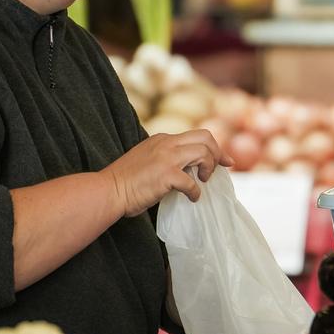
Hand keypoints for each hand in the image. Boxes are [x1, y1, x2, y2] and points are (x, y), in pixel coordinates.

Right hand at [102, 130, 233, 217]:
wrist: (108, 191)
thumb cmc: (125, 182)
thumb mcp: (147, 160)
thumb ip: (166, 158)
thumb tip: (190, 170)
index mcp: (162, 139)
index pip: (196, 135)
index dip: (214, 148)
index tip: (225, 161)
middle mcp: (166, 143)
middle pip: (205, 137)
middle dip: (217, 153)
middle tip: (217, 170)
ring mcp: (167, 157)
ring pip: (203, 153)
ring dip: (208, 168)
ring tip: (203, 181)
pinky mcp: (166, 174)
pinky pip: (192, 182)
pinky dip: (196, 192)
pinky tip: (192, 198)